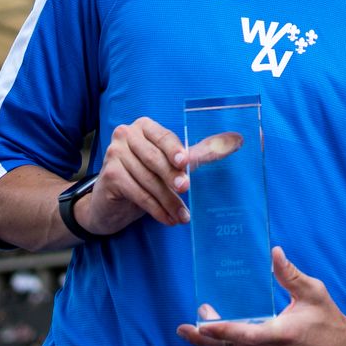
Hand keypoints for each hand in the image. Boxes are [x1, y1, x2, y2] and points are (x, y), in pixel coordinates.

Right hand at [78, 119, 242, 236]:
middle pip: (155, 158)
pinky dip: (154, 208)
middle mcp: (126, 135)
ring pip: (148, 179)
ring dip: (168, 200)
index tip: (185, 162)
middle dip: (173, 177)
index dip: (175, 149)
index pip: (163, 136)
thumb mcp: (171, 165)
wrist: (110, 202)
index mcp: (144, 126)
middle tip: (187, 190)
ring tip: (182, 216)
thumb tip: (236, 141)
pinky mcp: (109, 175)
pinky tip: (167, 219)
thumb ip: (198, 155)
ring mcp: (114, 154)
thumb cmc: (145, 178)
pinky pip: (137, 192)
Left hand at [175, 246, 345, 345]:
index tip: (200, 320)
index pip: (242, 334)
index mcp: (281, 335)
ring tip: (194, 335)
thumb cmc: (329, 321)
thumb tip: (273, 253)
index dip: (218, 328)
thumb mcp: (313, 293)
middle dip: (206, 336)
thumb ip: (290, 274)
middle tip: (186, 327)